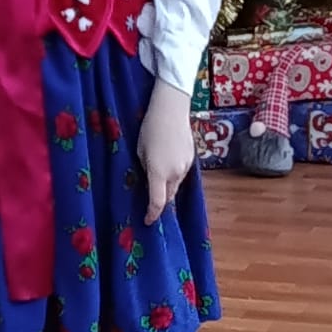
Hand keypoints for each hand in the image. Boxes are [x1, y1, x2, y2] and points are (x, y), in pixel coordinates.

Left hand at [138, 80, 194, 226]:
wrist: (171, 110)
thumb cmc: (149, 129)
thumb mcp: (140, 151)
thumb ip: (146, 169)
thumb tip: (149, 179)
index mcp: (158, 173)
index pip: (157, 202)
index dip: (152, 214)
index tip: (147, 221)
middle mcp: (175, 173)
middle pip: (169, 196)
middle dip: (161, 201)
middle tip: (151, 201)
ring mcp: (185, 166)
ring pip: (176, 185)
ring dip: (168, 186)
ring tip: (158, 177)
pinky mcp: (191, 158)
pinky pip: (181, 173)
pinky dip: (174, 174)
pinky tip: (167, 162)